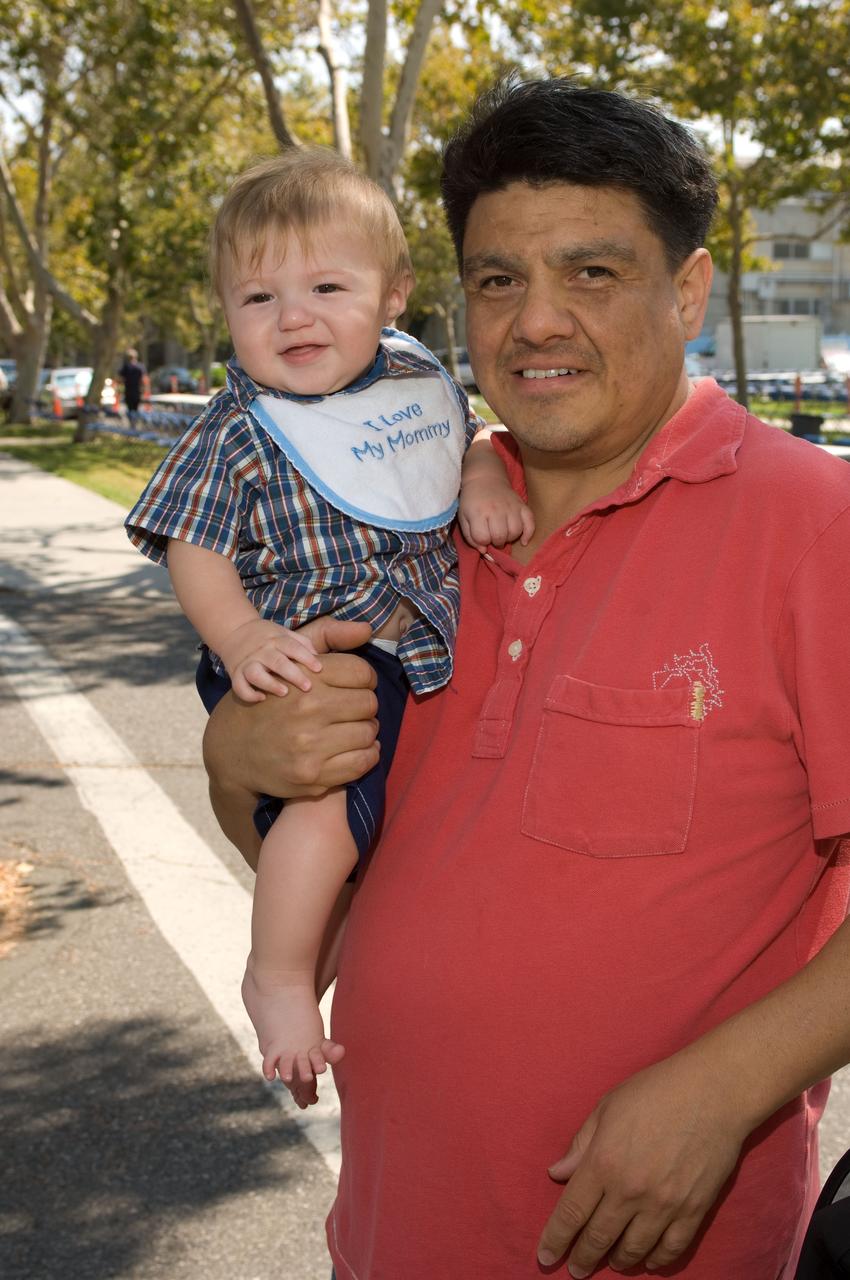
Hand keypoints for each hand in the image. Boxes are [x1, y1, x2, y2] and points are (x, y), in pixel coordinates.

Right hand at [203, 618, 379, 803]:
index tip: (361, 685)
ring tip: (357, 728)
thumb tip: (368, 629)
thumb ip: (329, 638)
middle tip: (357, 709)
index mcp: (305, 679)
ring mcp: (310, 746)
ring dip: (368, 730)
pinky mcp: (312, 776)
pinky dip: (368, 755)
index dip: (366, 678)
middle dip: (366, 705)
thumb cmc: (268, 701)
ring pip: (368, 733)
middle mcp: (308, 709)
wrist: (230, 750)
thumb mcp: (287, 660)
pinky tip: (362, 749)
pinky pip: (361, 763)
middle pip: (368, 703)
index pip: (361, 673)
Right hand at [217, 617, 322, 700]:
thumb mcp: (284, 633)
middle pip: (277, 662)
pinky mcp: (235, 673)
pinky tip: (261, 699)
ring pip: (255, 673)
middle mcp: (261, 650)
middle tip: (308, 687)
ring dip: (269, 683)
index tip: (319, 669)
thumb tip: (323, 659)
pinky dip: (248, 694)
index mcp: (276, 639)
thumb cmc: (267, 636)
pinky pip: (239, 686)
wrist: (235, 630)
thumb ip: (302, 644)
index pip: (292, 647)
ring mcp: (247, 662)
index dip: (306, 657)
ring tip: (284, 692)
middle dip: (293, 674)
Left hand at [458, 483, 534, 551]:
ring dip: (509, 538)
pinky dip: (528, 534)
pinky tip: (523, 541)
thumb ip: (470, 537)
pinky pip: (530, 523)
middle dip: (496, 542)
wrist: (485, 479)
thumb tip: (484, 551)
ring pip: (515, 532)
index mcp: (479, 513)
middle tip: (493, 536)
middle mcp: (496, 510)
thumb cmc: (472, 501)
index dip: (482, 541)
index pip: (483, 538)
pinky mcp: (522, 505)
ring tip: (504, 534)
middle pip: (500, 537)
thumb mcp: (464, 517)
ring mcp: (511, 507)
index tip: (481, 536)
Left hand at [537, 1048, 747, 1275]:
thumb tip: (556, 1173)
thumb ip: (581, 1145)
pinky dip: (656, 1260)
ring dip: (618, 1262)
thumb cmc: (655, 1091)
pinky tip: (648, 1262)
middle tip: (575, 1269)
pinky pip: (671, 1249)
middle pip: (599, 1238)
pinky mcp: (694, 1210)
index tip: (545, 1257)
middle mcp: (630, 1191)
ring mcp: (664, 1205)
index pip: (571, 1213)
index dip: (555, 1239)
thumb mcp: (607, 1107)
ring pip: (633, 1249)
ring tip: (610, 1263)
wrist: (713, 1092)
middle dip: (583, 1258)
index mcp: (604, 1163)